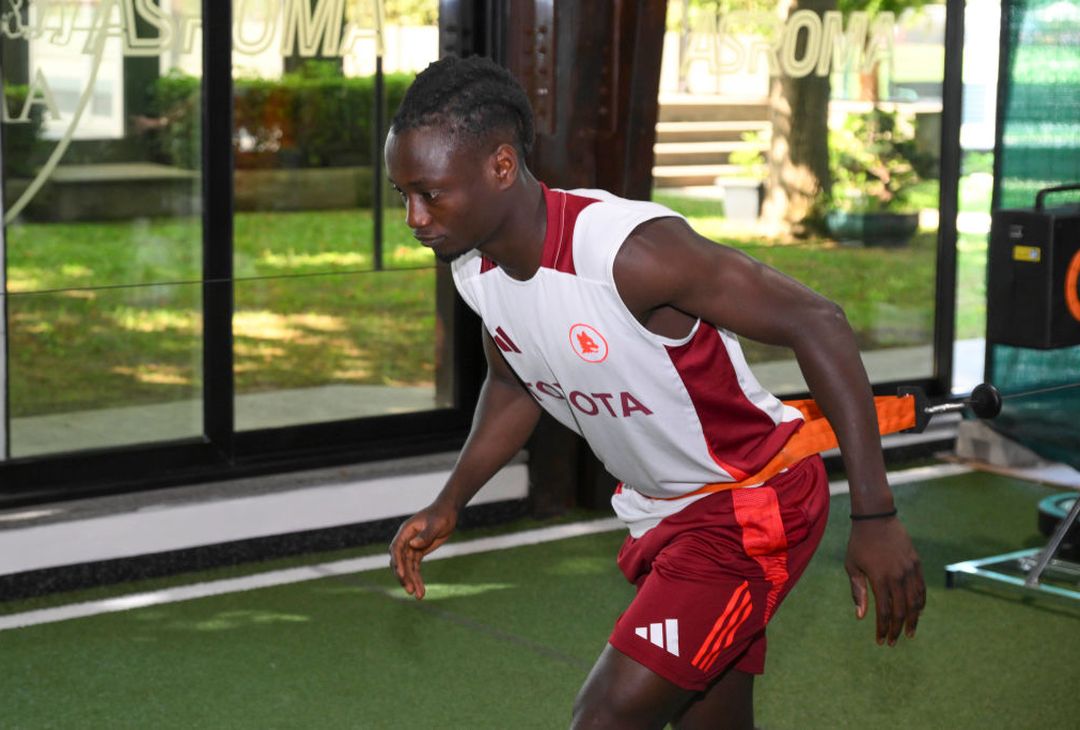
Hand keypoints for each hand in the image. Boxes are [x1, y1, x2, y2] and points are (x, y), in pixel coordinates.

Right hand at [389, 502, 457, 599]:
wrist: (448, 512)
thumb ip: (426, 535)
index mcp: (406, 531)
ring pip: (408, 567)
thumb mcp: (436, 524)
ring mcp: (411, 547)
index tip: (401, 574)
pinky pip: (415, 568)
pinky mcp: (418, 552)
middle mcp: (406, 540)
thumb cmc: (442, 515)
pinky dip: (417, 579)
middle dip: (404, 576)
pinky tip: (421, 591)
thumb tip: (413, 545)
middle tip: (409, 590)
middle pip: (400, 561)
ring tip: (418, 595)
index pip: (397, 548)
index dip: (397, 562)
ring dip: (411, 581)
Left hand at [844, 517, 924, 644]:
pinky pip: (921, 588)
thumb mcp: (852, 566)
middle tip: (892, 641)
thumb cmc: (859, 542)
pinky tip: (917, 612)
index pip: (884, 611)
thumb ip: (857, 591)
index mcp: (880, 578)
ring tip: (908, 632)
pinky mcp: (916, 563)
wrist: (876, 518)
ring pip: (915, 602)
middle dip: (896, 629)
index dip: (883, 628)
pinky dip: (920, 603)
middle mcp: (898, 576)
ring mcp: (909, 569)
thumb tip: (860, 617)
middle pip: (901, 611)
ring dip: (913, 620)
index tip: (880, 640)